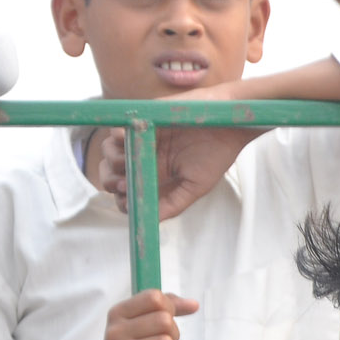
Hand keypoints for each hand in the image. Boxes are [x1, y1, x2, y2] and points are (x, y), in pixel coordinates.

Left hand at [94, 111, 263, 220]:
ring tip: (127, 165)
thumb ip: (173, 204)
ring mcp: (144, 136)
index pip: (129, 189)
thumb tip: (149, 221)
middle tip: (124, 185)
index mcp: (158, 173)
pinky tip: (127, 144)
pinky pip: (119, 128)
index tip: (127, 203)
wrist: (229, 125)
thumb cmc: (216, 155)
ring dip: (112, 162)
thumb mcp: (196, 187)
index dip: (122, 198)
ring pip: (110, 151)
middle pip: (112, 171)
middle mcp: (147, 155)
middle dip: (111, 181)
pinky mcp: (145, 118)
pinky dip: (117, 138)